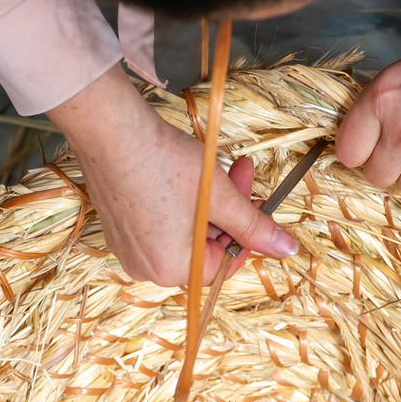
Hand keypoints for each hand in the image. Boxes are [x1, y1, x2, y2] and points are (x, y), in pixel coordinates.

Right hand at [49, 64, 297, 287]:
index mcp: (172, 269)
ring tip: (211, 168)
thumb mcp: (221, 196)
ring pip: (182, 233)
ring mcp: (128, 249)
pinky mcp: (117, 228)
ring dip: (205, 204)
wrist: (113, 132)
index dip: (244, 233)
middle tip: (239, 174)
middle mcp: (146, 267)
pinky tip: (183, 175)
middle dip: (226, 211)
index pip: (223, 264)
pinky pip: (158, 226)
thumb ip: (254, 227)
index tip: (255, 203)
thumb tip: (287, 249)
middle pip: (202, 247)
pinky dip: (177, 205)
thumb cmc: (166, 164)